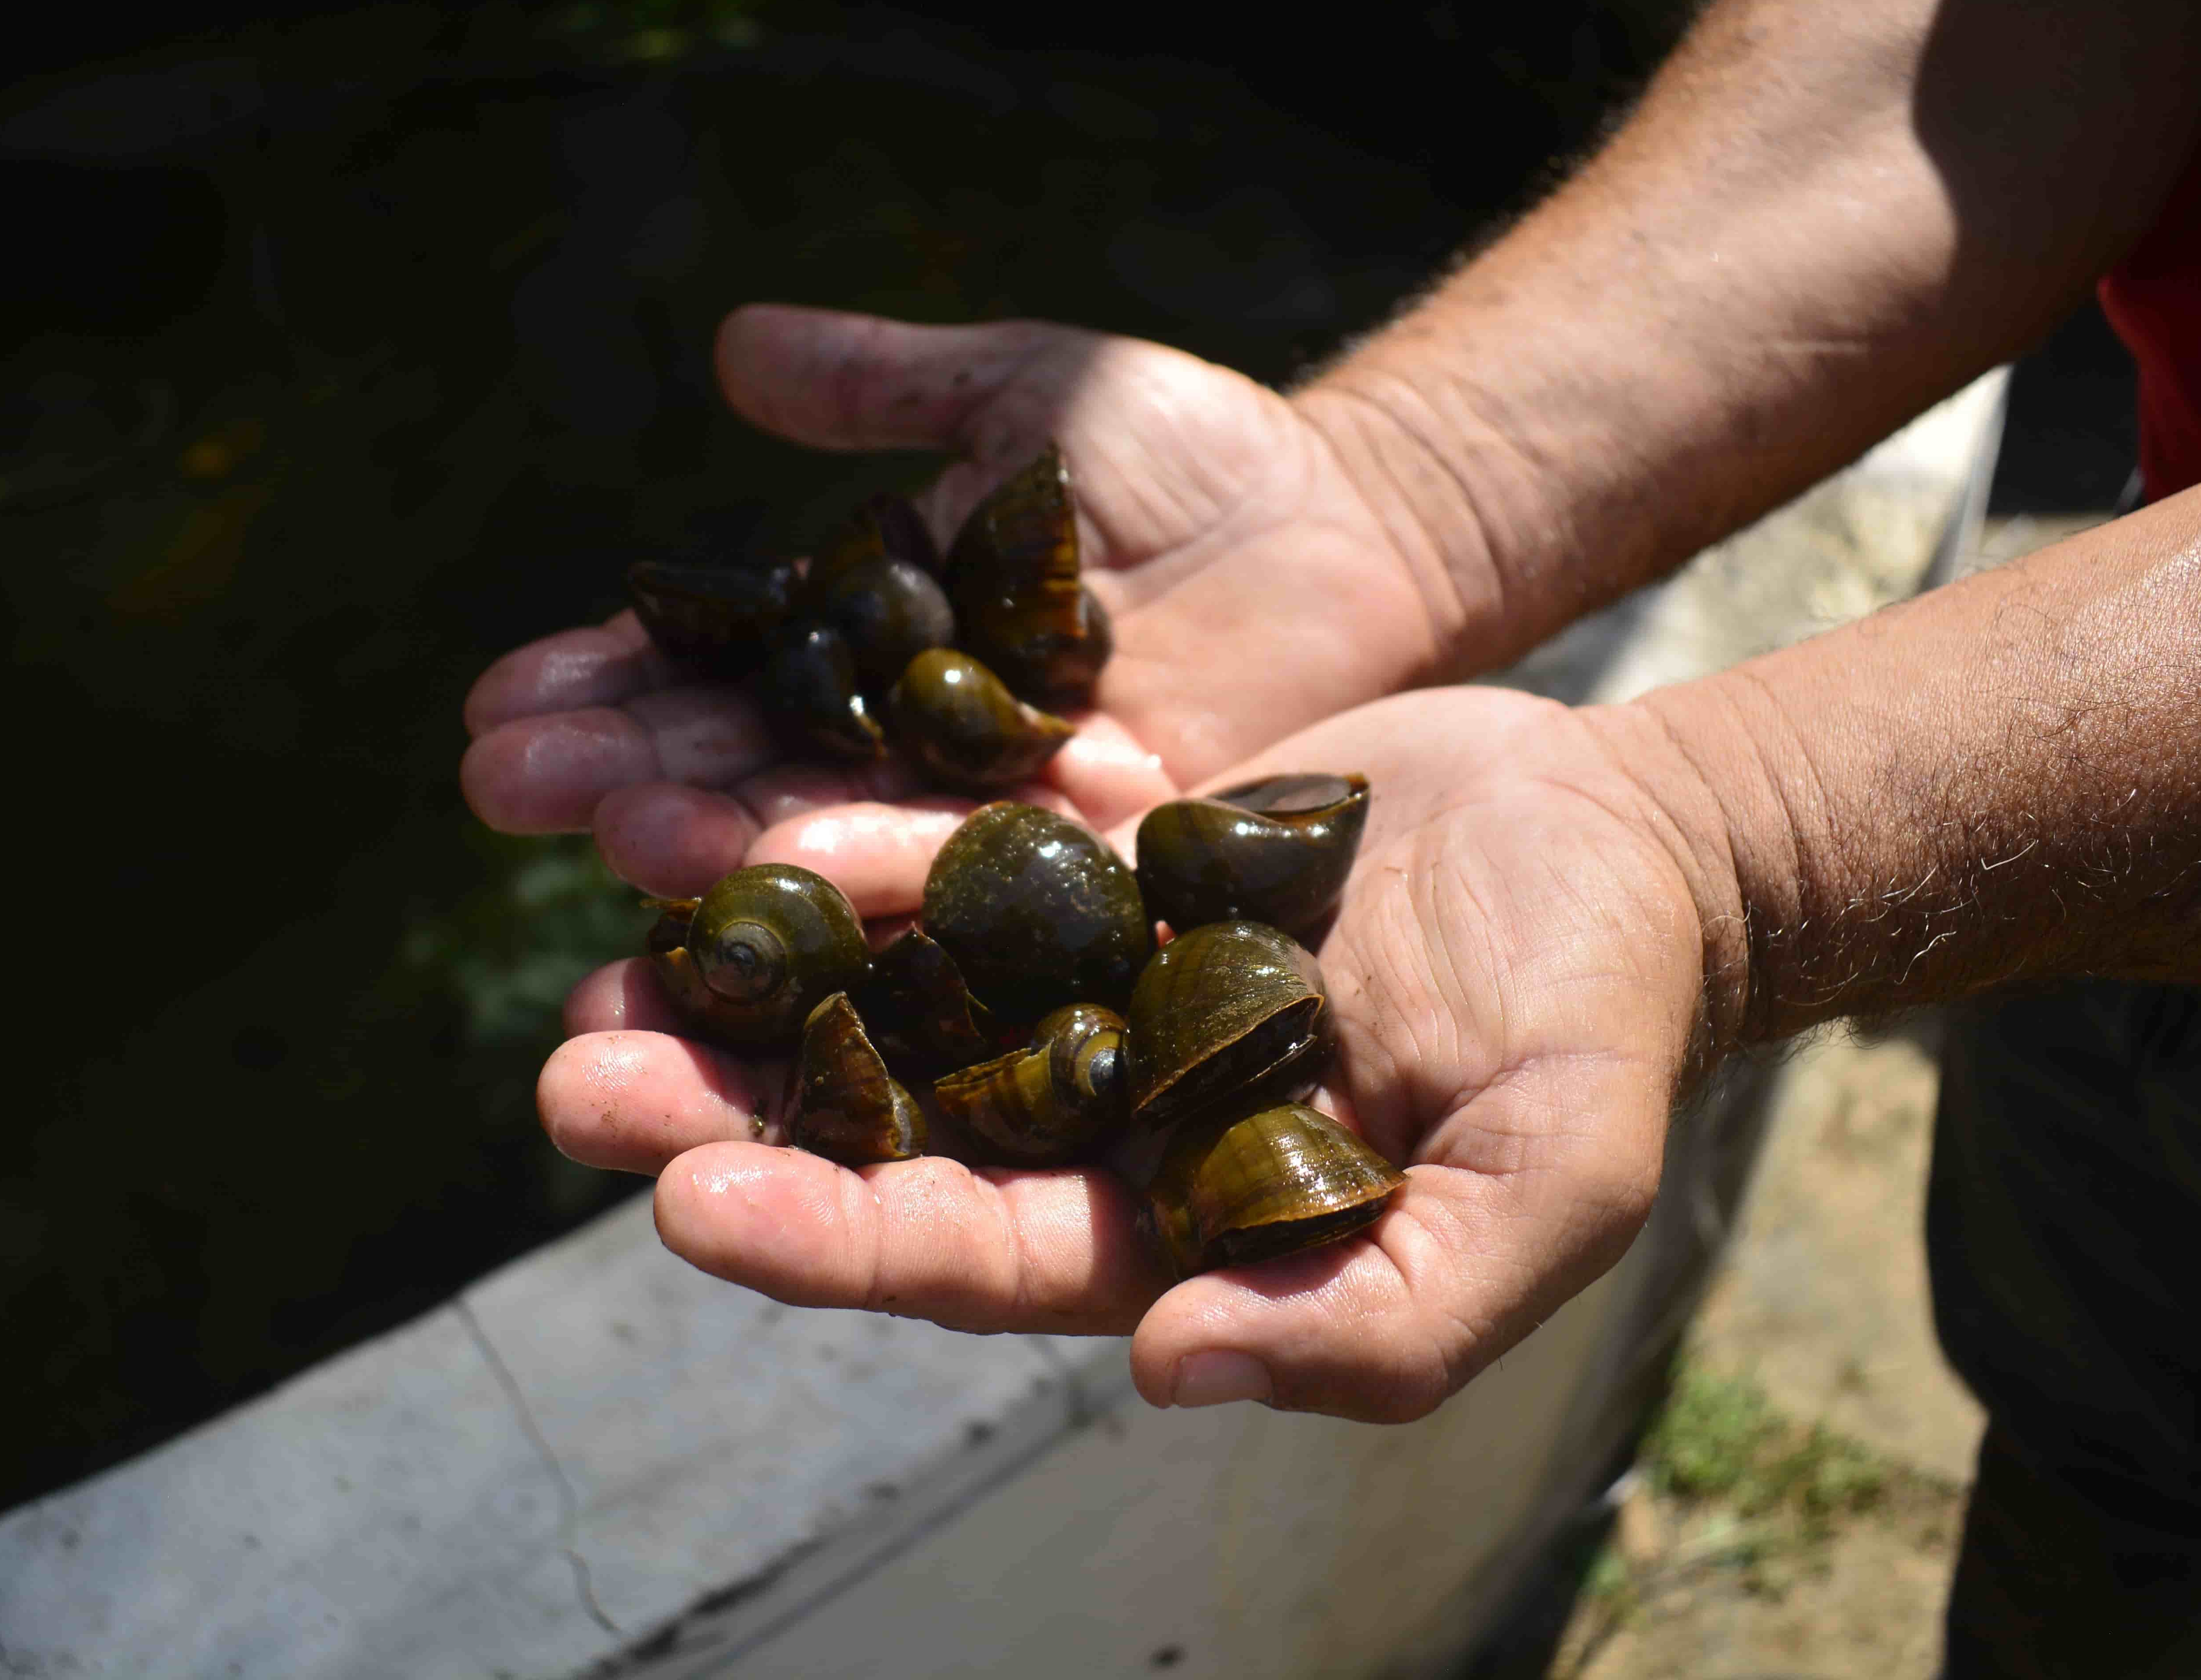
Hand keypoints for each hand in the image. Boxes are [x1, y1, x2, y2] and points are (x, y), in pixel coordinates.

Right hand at [459, 304, 1475, 895]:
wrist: (1358, 515)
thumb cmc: (1190, 454)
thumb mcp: (1018, 395)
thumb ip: (883, 387)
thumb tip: (732, 346)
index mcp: (876, 657)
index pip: (713, 679)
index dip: (607, 689)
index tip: (497, 704)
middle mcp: (919, 755)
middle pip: (747, 776)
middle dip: (623, 778)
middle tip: (501, 782)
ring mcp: (1005, 817)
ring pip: (838, 845)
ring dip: (721, 846)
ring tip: (612, 833)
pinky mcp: (1103, 859)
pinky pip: (980, 876)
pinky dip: (881, 877)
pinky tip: (784, 881)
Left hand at [536, 685, 1714, 1422]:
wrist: (1628, 854)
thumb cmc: (1601, 1038)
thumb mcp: (1541, 1196)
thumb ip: (1382, 1318)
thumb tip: (1171, 1375)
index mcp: (1180, 1225)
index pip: (975, 1255)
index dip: (835, 1241)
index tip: (692, 1211)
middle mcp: (1106, 1116)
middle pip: (886, 1133)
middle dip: (730, 1119)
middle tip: (572, 1083)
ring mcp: (1094, 985)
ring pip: (887, 997)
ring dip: (751, 983)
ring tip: (596, 963)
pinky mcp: (1102, 862)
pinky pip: (950, 858)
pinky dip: (847, 847)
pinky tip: (725, 825)